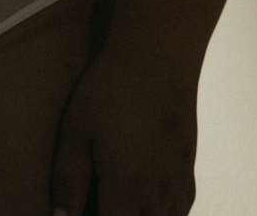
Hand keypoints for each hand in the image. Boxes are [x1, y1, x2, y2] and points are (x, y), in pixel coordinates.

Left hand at [52, 44, 197, 215]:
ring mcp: (177, 183)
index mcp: (128, 191)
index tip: (81, 208)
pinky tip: (146, 200)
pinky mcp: (188, 167)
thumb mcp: (76, 131)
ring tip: (117, 200)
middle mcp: (158, 195)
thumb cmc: (111, 90)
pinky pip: (180, 209)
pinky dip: (164, 213)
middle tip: (95, 199)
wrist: (157, 56)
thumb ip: (68, 181)